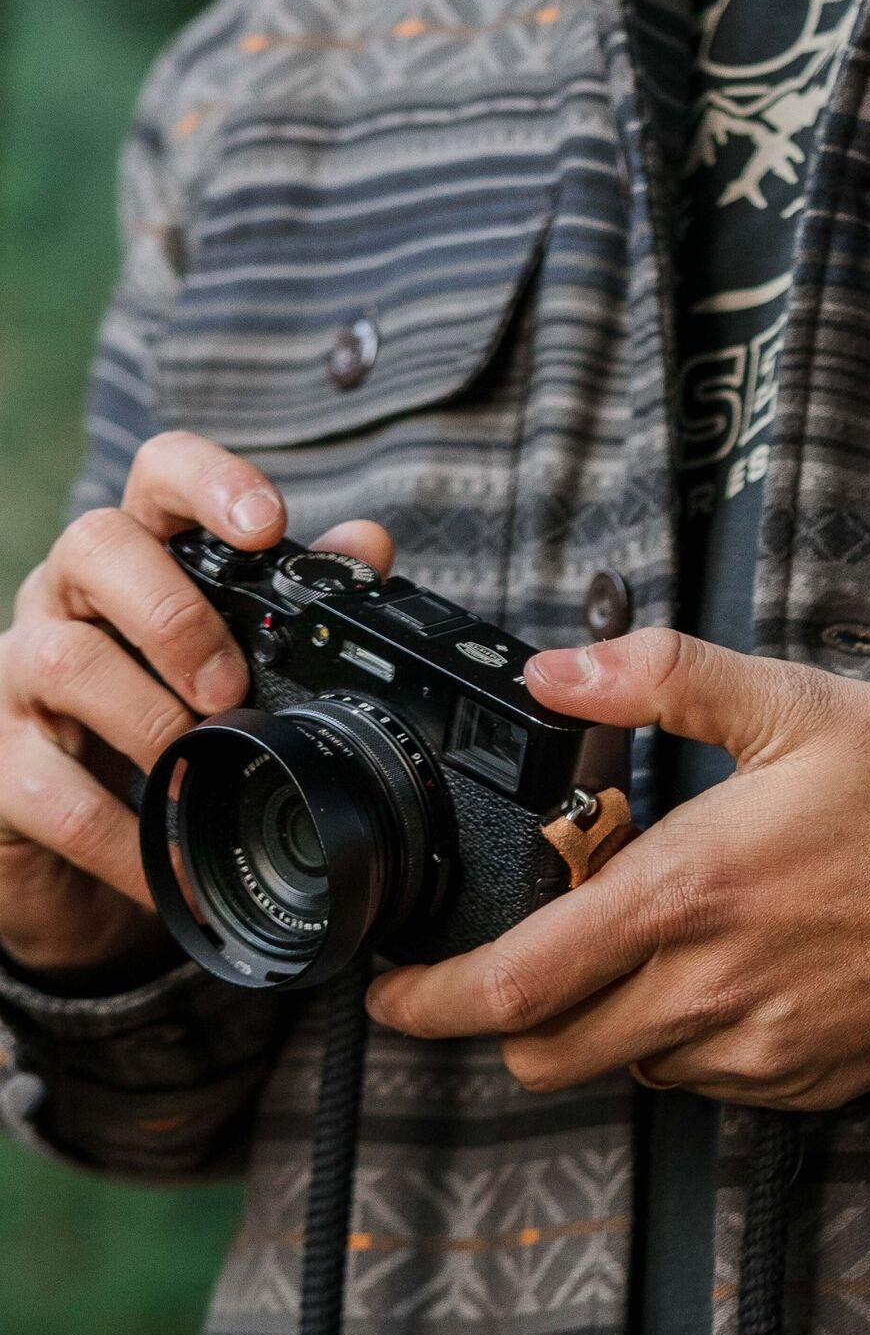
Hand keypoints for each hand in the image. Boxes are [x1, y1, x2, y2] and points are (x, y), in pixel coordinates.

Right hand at [0, 430, 391, 977]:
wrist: (68, 839)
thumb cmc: (151, 722)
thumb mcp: (227, 660)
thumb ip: (294, 601)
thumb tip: (369, 548)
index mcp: (137, 561)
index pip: (159, 476)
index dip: (210, 482)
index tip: (266, 524)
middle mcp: (66, 599)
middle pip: (95, 544)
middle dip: (173, 611)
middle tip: (230, 685)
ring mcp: (18, 675)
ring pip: (63, 658)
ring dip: (147, 717)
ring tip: (198, 763)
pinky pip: (50, 790)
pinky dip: (120, 832)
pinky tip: (166, 858)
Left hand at [366, 631, 869, 1108]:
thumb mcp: (790, 703)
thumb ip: (657, 682)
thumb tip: (552, 673)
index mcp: (688, 894)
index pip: (514, 983)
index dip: (428, 1002)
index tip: (393, 990)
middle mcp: (713, 990)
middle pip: (546, 1052)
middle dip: (503, 1020)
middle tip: (514, 962)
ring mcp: (764, 1050)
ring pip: (626, 1068)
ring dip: (603, 1023)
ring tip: (650, 945)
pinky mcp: (811, 1082)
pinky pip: (708, 1085)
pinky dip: (686, 1042)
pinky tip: (730, 974)